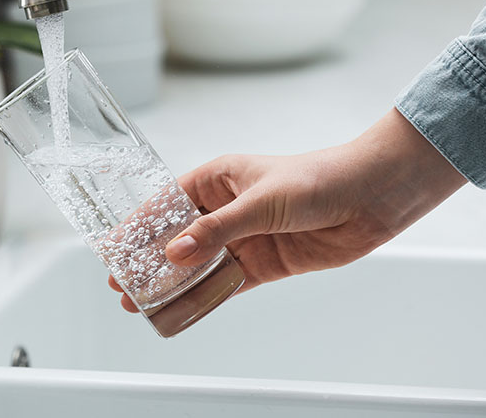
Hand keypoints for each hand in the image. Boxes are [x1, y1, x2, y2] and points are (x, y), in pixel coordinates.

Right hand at [109, 108, 465, 312]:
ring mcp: (244, 236)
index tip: (114, 247)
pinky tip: (184, 307)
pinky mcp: (265, 262)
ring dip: (174, 282)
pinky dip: (206, 296)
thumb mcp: (259, 201)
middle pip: (178, 237)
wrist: (371, 197)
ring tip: (144, 300)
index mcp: (218, 179)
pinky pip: (227, 282)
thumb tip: (175, 253)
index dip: (139, 226)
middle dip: (150, 260)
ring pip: (199, 263)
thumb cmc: (318, 178)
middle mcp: (226, 208)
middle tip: (122, 283)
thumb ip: (216, 229)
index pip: (167, 204)